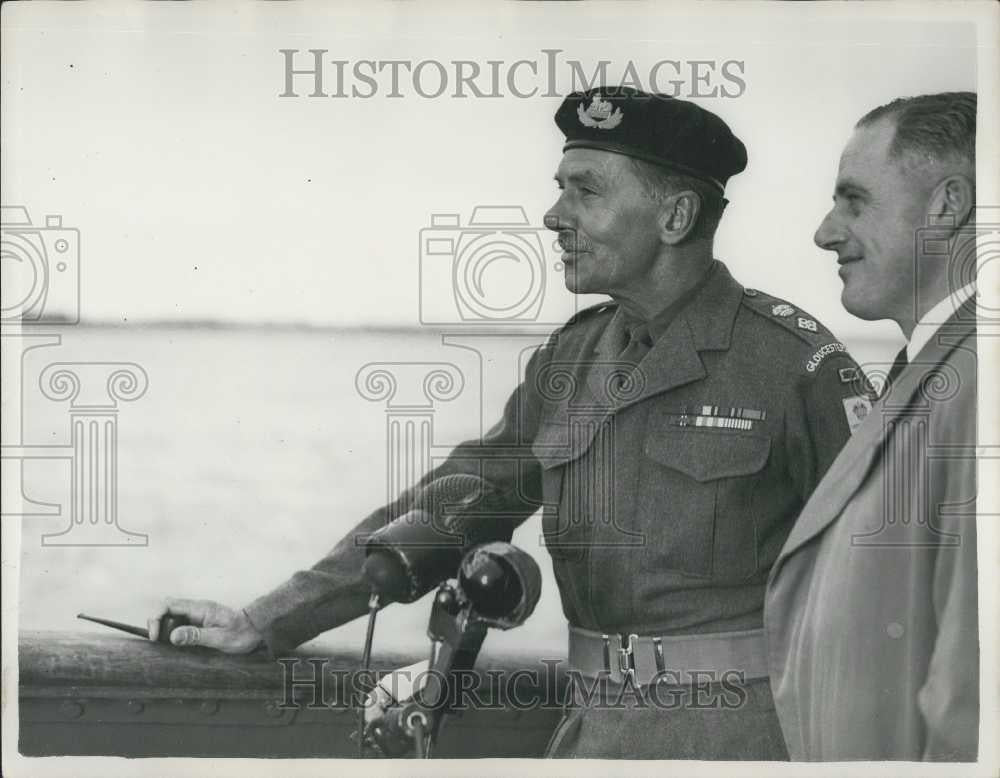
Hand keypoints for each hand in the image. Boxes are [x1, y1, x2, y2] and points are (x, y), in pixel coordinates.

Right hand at [148, 598, 263, 653]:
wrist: (256, 630)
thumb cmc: (241, 633)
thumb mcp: (219, 638)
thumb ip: (196, 636)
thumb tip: (172, 637)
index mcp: (200, 608)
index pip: (168, 605)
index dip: (156, 618)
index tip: (155, 637)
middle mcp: (197, 608)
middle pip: (166, 608)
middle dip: (157, 623)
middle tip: (158, 642)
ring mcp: (197, 614)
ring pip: (172, 615)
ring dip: (164, 628)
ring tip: (164, 644)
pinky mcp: (199, 621)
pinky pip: (180, 622)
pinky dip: (172, 631)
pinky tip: (174, 643)